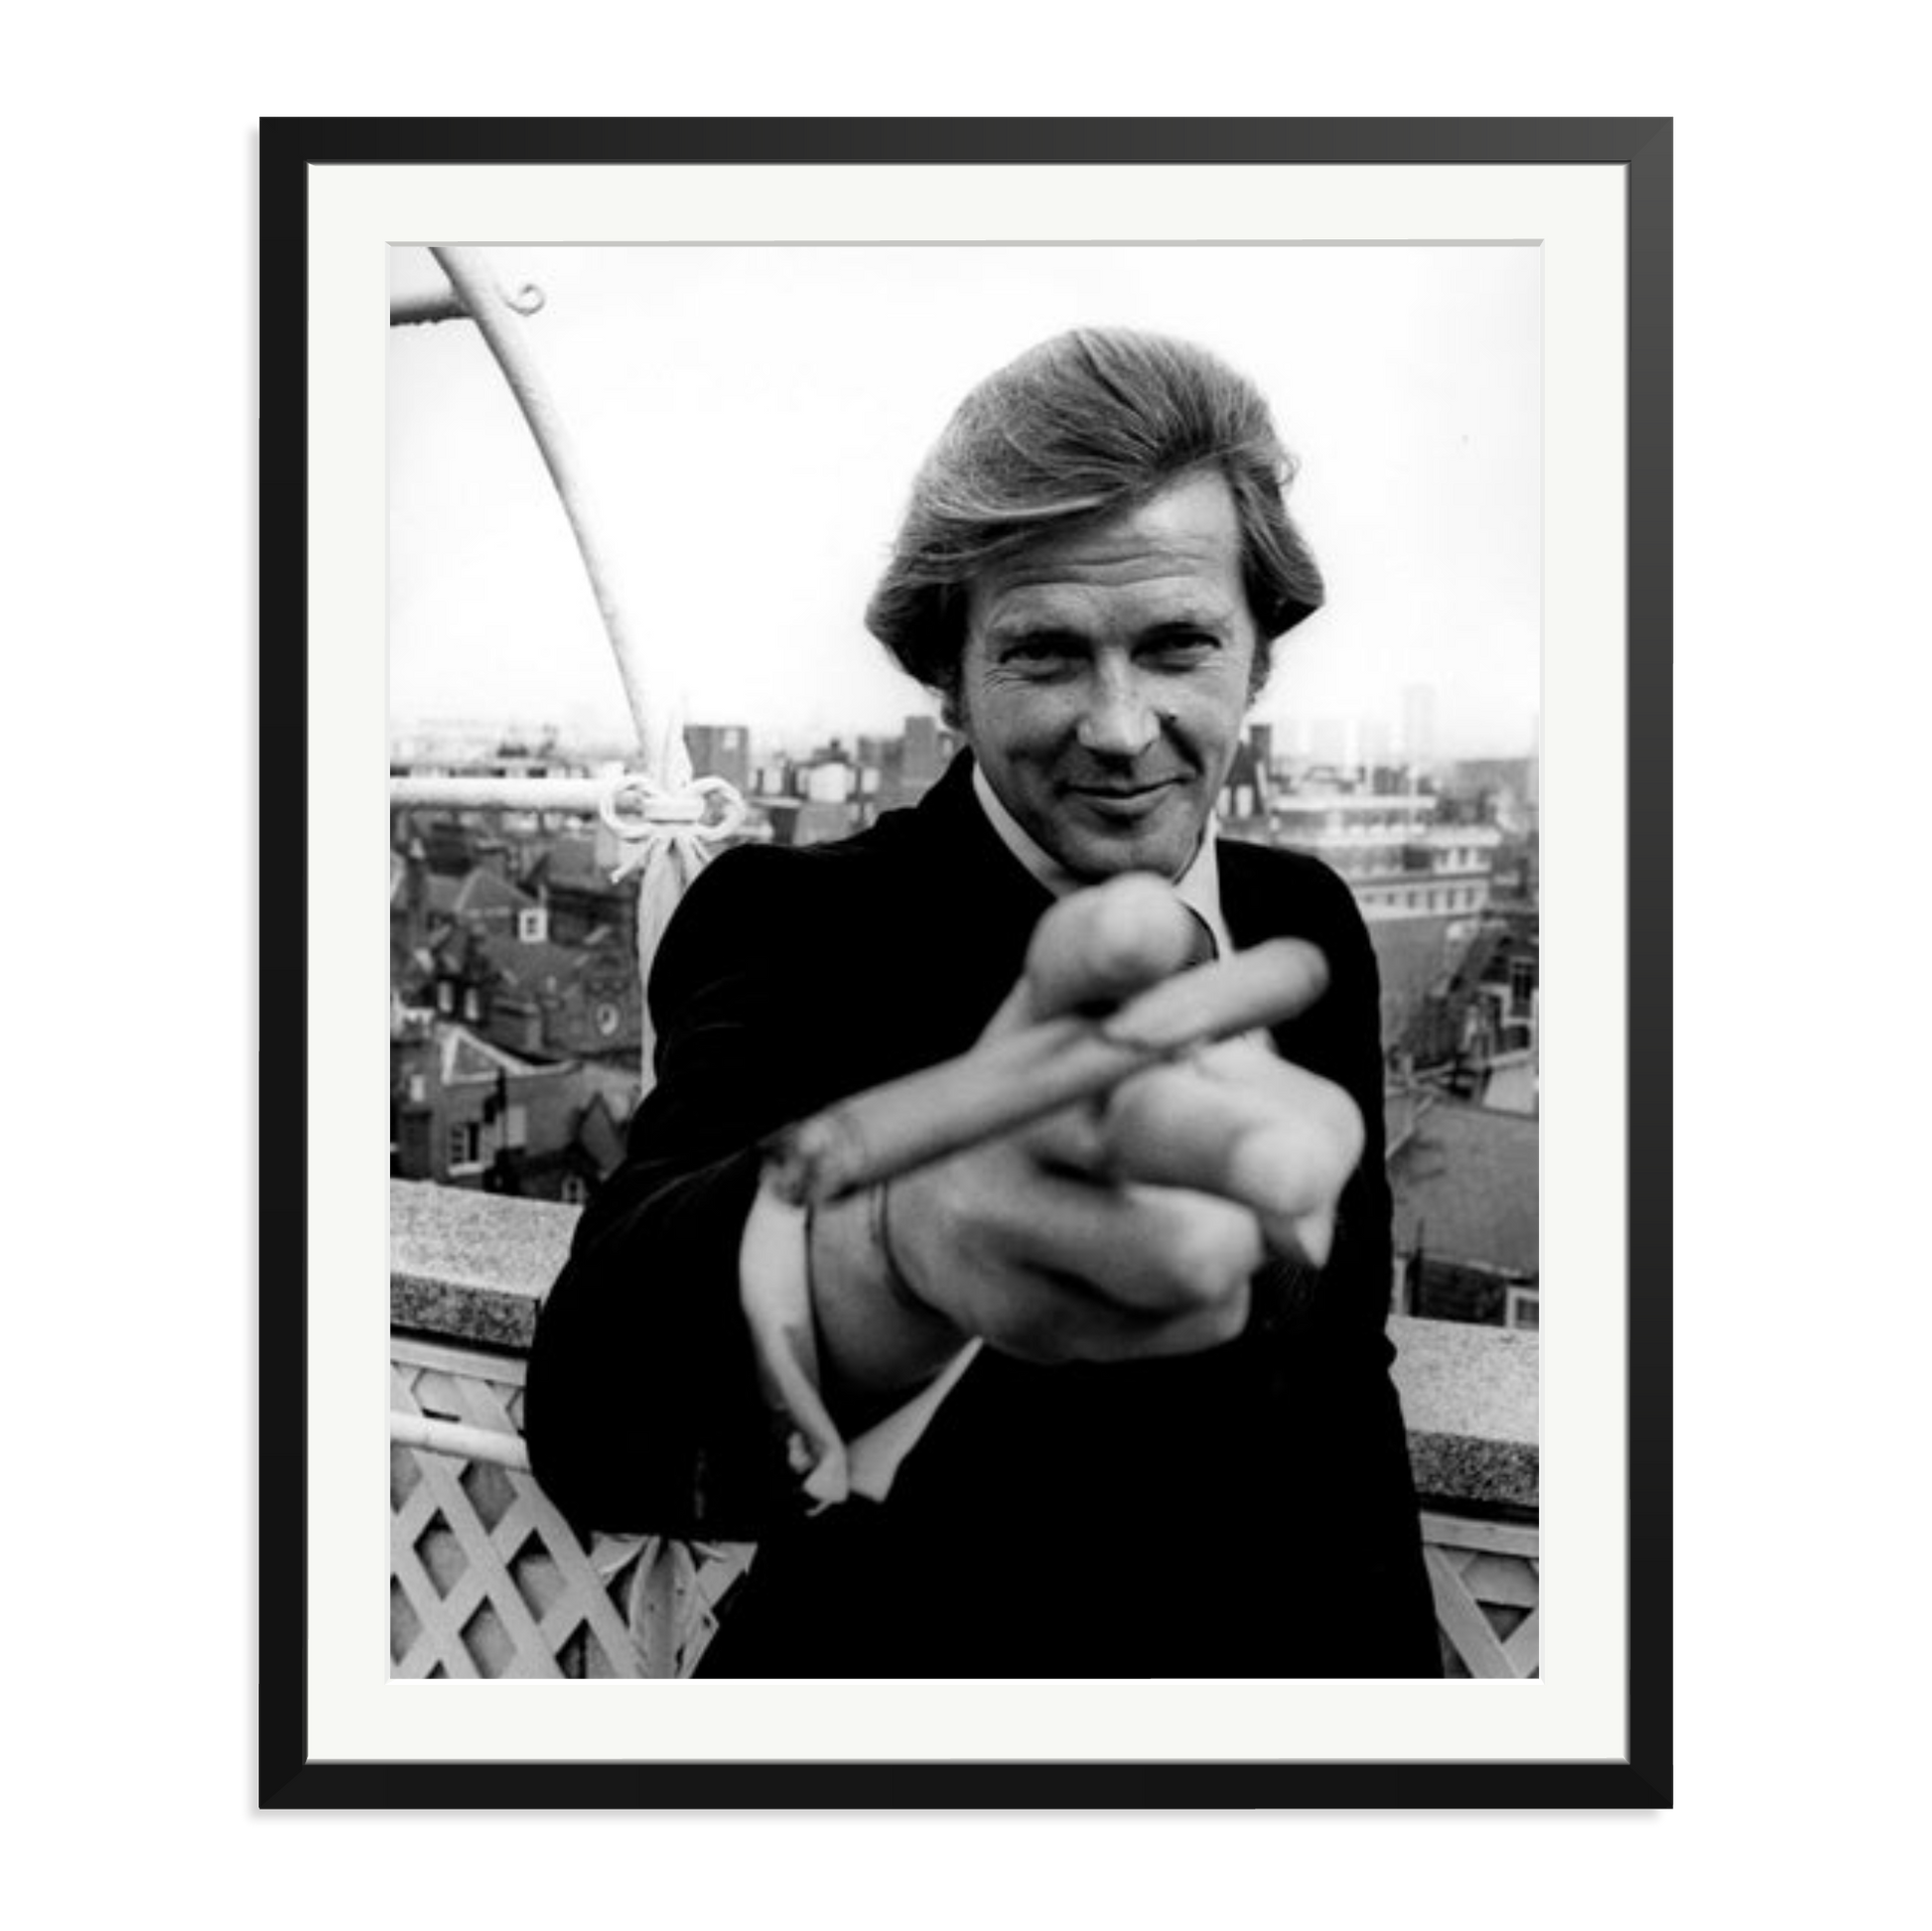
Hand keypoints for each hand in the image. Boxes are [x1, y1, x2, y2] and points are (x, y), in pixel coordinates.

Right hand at [809, 874, 1363, 1393]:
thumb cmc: (1121, 1107)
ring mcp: (1005, 1208)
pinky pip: (1192, 1320)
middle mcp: (1016, 1092)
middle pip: (1142, 1123)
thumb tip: (1305, 1212)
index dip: (1121, 939)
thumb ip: (1289, 1101)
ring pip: (1186, 1252)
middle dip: (1228, 1146)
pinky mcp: (1027, 1315)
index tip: (1153, 930)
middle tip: (1298, 1172)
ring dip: (1249, 1240)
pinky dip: (1215, 1300)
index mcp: (1061, 993)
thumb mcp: (1199, 1063)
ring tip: (1215, 1215)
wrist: (959, 1218)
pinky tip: (1155, 1269)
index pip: (1080, 952)